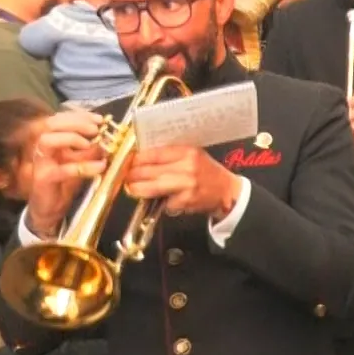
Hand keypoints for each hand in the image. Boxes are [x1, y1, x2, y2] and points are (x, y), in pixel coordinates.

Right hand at [25, 111, 111, 239]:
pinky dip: (82, 167)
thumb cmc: (65, 182)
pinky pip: (62, 170)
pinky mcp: (43, 179)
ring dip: (71, 138)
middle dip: (76, 122)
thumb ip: (91, 151)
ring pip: (48, 141)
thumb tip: (106, 139)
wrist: (50, 208)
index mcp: (53, 140)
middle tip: (95, 128)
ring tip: (89, 144)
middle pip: (52, 124)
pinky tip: (100, 167)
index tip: (100, 119)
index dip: (80, 115)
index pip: (61, 119)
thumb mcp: (82, 162)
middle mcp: (44, 148)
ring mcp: (41, 163)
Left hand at [125, 146, 245, 217]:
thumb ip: (170, 156)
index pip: (152, 153)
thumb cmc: (205, 172)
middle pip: (146, 171)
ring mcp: (186, 185)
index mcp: (187, 151)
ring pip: (149, 188)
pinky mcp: (185, 201)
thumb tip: (140, 159)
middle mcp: (186, 166)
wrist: (227, 191)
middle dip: (131, 176)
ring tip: (132, 189)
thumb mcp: (192, 156)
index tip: (127, 163)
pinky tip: (163, 199)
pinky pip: (163, 202)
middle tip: (127, 178)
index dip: (135, 159)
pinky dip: (160, 202)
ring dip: (137, 190)